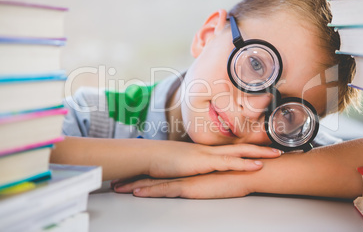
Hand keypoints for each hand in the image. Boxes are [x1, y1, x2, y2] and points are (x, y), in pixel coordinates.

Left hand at [113, 170, 253, 198]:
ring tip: (117, 188)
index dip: (143, 176)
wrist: (245, 173)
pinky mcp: (188, 186)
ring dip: (134, 185)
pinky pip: (164, 189)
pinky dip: (149, 190)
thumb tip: (195, 182)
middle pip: (151, 177)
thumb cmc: (231, 177)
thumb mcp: (211, 179)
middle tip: (114, 182)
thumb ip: (201, 179)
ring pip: (153, 183)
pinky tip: (136, 192)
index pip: (160, 174)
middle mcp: (181, 173)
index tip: (128, 178)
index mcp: (185, 172)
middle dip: (131, 179)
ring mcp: (183, 179)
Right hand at [142, 141, 281, 178]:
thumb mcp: (181, 164)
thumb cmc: (161, 161)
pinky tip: (258, 165)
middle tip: (278, 149)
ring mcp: (207, 155)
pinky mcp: (204, 163)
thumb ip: (192, 167)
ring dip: (259, 153)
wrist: (148, 156)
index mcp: (205, 152)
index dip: (247, 149)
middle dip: (260, 148)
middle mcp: (209, 150)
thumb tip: (198, 171)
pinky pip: (228, 163)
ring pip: (239, 152)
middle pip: (239, 147)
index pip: (230, 149)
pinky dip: (245, 163)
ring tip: (276, 154)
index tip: (262, 149)